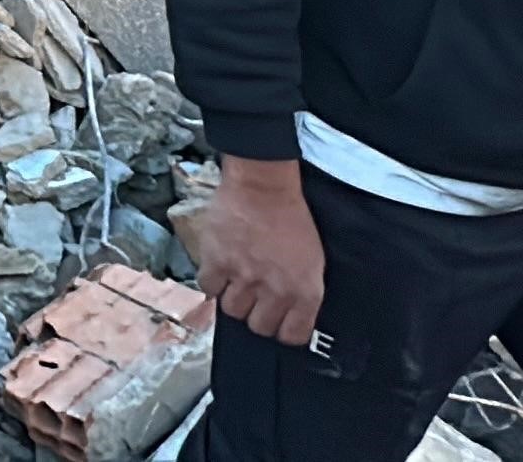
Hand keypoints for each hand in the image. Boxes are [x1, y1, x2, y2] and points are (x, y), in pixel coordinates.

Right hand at [195, 157, 328, 347]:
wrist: (263, 186)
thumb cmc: (292, 219)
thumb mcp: (314, 259)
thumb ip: (303, 291)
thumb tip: (292, 315)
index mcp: (305, 291)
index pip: (292, 335)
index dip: (283, 330)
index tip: (278, 321)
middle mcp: (275, 289)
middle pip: (259, 326)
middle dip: (257, 315)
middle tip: (255, 299)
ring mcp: (244, 277)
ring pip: (232, 311)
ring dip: (234, 298)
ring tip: (236, 281)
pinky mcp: (217, 261)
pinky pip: (208, 288)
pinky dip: (212, 281)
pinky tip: (220, 269)